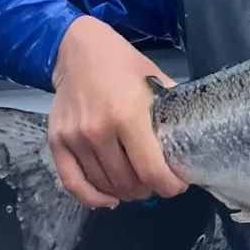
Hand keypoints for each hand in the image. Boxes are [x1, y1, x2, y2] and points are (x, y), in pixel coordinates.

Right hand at [48, 15, 189, 209]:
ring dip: (124, 192)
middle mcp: (98, 130)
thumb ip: (171, 111)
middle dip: (148, 189)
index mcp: (127, 115)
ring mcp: (75, 138)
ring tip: (137, 186)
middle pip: (128, 182)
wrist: (78, 49)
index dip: (169, 186)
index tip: (177, 185)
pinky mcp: (57, 141)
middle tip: (156, 182)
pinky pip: (72, 182)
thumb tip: (191, 139)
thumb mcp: (155, 80)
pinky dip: (92, 197)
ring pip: (104, 184)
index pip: (151, 170)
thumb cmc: (122, 63)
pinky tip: (108, 199)